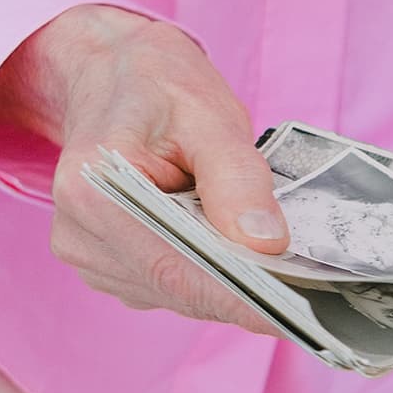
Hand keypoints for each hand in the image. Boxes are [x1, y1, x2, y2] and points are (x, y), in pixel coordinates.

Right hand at [0, 4, 287, 330]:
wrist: (114, 77)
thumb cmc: (160, 90)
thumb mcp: (208, 117)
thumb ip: (237, 178)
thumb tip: (265, 243)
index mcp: (92, 192)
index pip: (176, 270)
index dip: (241, 298)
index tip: (298, 316)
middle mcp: (80, 235)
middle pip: (180, 289)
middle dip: (246, 294)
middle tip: (312, 294)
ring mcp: (90, 257)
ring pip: (180, 296)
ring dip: (230, 287)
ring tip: (279, 269)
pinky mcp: (109, 266)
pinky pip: (172, 289)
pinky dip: (212, 279)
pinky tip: (239, 257)